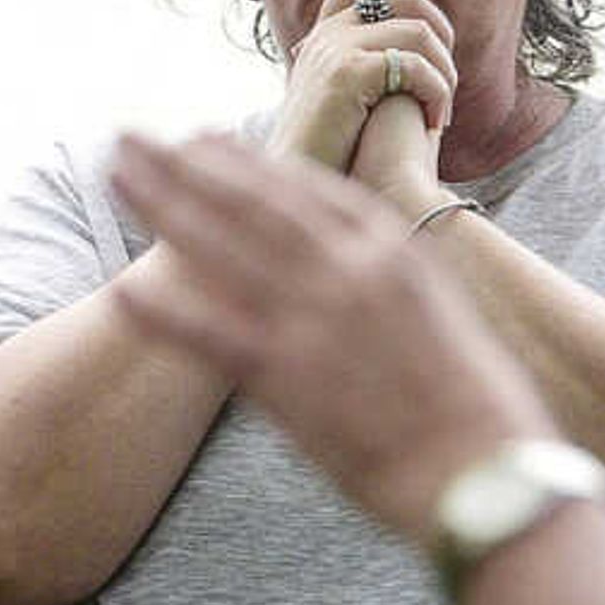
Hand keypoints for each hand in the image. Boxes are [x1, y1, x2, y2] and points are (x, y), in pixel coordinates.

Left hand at [108, 127, 551, 532]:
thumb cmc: (477, 403)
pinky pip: (213, 335)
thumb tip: (360, 267)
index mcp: (391, 249)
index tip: (202, 140)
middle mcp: (348, 270)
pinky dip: (167, 314)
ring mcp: (315, 320)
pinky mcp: (290, 378)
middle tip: (133, 136)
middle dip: (185, 165)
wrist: (488, 468)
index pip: (304, 189)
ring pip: (221, 246)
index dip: (246, 162)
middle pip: (250, 202)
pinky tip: (123, 293)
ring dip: (162, 205)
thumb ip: (391, 279)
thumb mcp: (442, 311)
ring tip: (116, 172)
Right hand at [266, 0, 455, 186]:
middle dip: (443, 27)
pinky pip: (417, 66)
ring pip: (419, 32)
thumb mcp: (338, 98)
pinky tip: (437, 122)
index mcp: (324, 35)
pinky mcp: (349, 74)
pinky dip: (438, 94)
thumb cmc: (326, 153)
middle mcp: (328, 34)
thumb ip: (363, 68)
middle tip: (451, 72)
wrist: (299, 184)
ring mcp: (336, 50)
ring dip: (446, 72)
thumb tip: (408, 57)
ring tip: (445, 108)